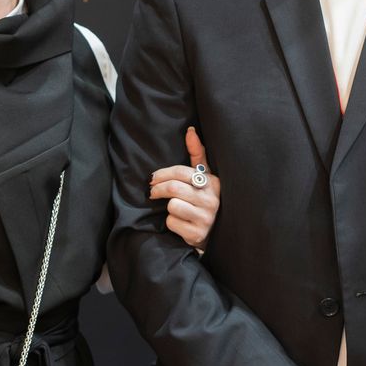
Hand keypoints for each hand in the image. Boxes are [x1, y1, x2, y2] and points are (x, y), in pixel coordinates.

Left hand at [149, 126, 219, 249]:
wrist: (213, 231)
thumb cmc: (203, 199)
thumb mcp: (204, 177)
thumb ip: (197, 154)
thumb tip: (190, 131)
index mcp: (213, 182)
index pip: (181, 172)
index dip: (162, 174)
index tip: (152, 179)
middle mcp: (212, 200)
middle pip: (173, 188)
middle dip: (157, 190)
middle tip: (152, 192)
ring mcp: (206, 218)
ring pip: (172, 206)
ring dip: (168, 208)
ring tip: (173, 208)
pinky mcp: (198, 234)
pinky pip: (172, 223)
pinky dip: (171, 223)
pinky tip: (179, 222)